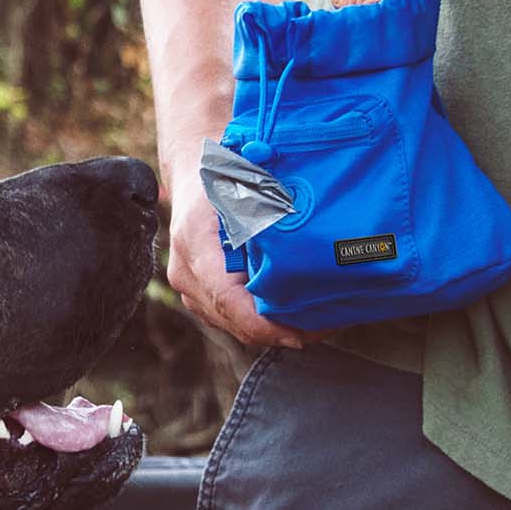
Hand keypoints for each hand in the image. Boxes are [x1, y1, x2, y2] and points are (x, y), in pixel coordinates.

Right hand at [163, 156, 310, 352]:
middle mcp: (187, 273)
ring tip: (315, 324)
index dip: (263, 325)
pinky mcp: (199, 294)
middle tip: (323, 328)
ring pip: (232, 324)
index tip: (296, 336)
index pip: (227, 300)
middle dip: (277, 332)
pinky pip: (229, 317)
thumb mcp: (247, 184)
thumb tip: (304, 243)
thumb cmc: (225, 174)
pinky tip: (293, 314)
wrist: (194, 173)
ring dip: (271, 329)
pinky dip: (260, 321)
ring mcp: (189, 287)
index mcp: (196, 245)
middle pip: (233, 320)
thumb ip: (268, 213)